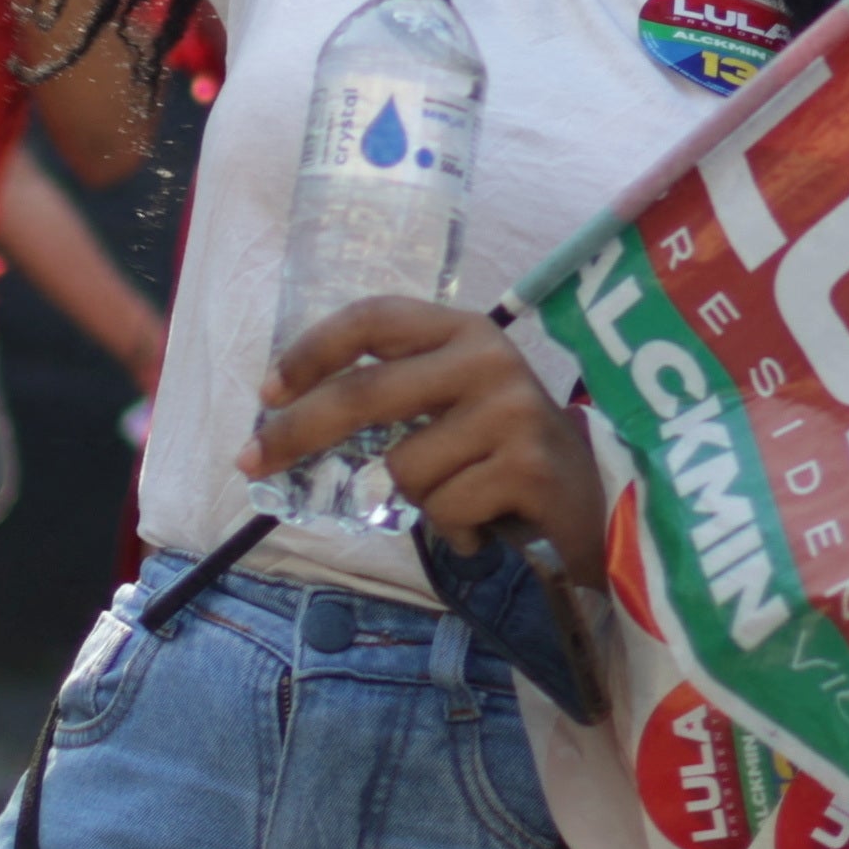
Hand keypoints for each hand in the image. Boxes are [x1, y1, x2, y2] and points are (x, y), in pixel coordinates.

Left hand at [251, 297, 608, 553]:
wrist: (597, 502)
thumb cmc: (505, 453)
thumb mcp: (454, 405)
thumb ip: (396, 399)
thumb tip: (287, 425)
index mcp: (465, 330)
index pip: (375, 318)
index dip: (313, 350)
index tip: (268, 390)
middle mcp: (489, 358)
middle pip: (366, 393)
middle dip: (297, 432)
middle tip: (251, 463)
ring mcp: (511, 410)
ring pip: (403, 468)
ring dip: (417, 500)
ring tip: (462, 497)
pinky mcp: (526, 466)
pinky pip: (443, 510)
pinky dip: (455, 531)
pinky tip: (489, 520)